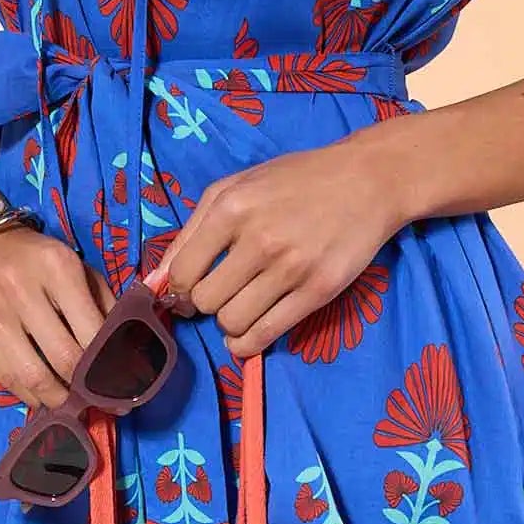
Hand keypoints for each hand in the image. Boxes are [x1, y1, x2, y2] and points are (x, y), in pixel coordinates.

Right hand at [0, 226, 115, 409]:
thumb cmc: (32, 259)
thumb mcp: (73, 265)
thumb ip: (102, 302)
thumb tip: (125, 351)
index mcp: (58, 268)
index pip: (92, 332)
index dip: (109, 367)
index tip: (120, 387)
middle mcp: (22, 289)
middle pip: (65, 359)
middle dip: (86, 388)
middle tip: (98, 402)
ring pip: (32, 377)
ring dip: (57, 400)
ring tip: (70, 405)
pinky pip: (4, 377)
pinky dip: (28, 395)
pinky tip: (41, 397)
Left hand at [159, 133, 404, 357]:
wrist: (367, 180)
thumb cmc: (295, 180)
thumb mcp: (236, 186)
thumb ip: (193, 229)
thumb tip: (157, 280)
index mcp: (231, 208)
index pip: (182, 272)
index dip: (180, 288)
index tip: (191, 289)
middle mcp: (258, 238)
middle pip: (206, 302)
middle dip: (206, 305)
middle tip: (221, 294)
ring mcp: (291, 267)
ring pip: (233, 323)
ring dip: (229, 323)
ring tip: (241, 307)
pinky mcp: (318, 290)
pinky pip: (267, 334)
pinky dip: (248, 344)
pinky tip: (247, 336)